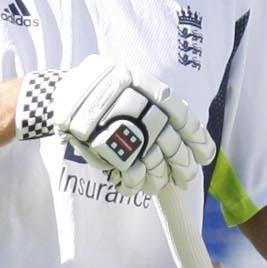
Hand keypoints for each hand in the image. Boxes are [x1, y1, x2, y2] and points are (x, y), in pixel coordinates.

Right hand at [16, 57, 214, 192]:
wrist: (61, 95)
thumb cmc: (102, 93)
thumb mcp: (130, 84)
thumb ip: (155, 105)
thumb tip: (189, 140)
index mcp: (144, 83)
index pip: (182, 115)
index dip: (198, 139)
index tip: (205, 155)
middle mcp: (134, 101)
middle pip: (171, 142)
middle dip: (182, 166)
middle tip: (186, 179)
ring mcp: (118, 123)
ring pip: (153, 160)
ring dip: (159, 178)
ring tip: (159, 184)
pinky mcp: (102, 144)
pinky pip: (130, 172)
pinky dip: (136, 182)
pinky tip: (136, 184)